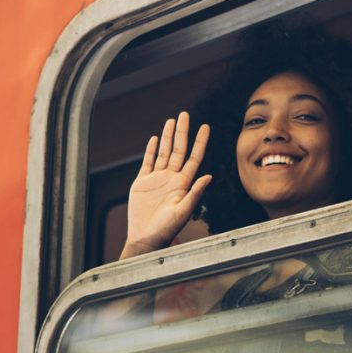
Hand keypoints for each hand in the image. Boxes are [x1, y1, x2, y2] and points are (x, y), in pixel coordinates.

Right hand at [121, 112, 211, 259]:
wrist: (145, 238)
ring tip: (172, 121)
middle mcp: (172, 178)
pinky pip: (148, 162)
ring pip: (164, 152)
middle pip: (178, 150)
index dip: (200, 142)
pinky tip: (156, 139)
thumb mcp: (183, 212)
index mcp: (183, 184)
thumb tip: (209, 176)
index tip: (205, 127)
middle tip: (185, 115)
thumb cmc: (166, 229)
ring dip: (168, 137)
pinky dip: (152, 150)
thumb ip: (195, 193)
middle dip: (182, 132)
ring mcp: (157, 179)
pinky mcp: (142, 182)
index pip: (194, 157)